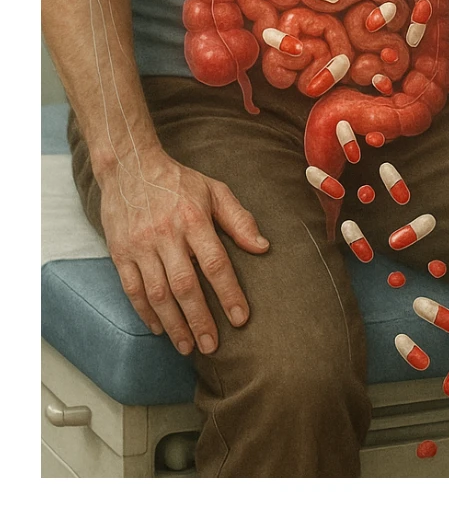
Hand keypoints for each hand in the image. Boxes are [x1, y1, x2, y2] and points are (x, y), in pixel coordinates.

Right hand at [98, 149, 268, 355]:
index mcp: (194, 218)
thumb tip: (262, 247)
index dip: (229, 293)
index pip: (215, 262)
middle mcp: (166, 234)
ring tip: (187, 346)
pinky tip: (159, 328)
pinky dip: (145, 313)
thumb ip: (239, 219)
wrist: (129, 167)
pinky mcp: (120, 253)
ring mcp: (140, 245)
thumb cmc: (177, 181)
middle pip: (185, 285)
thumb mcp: (214, 190)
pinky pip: (132, 289)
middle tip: (211, 346)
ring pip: (157, 294)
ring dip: (174, 324)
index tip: (240, 318)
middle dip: (200, 320)